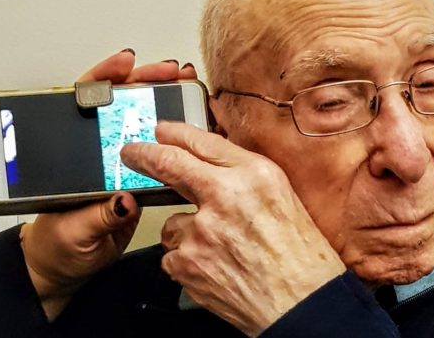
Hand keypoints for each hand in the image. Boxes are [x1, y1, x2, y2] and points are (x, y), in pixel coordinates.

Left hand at [20, 49, 197, 319]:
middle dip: (146, 81)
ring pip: (145, 123)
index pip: (85, 104)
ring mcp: (124, 164)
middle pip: (122, 105)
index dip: (104, 79)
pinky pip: (162, 153)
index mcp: (75, 156)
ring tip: (186, 84)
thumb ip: (96, 216)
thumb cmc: (58, 245)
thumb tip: (124, 200)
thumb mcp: (72, 231)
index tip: (124, 67)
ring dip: (166, 101)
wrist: (68, 267)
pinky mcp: (143, 181)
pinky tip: (196, 125)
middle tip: (169, 72)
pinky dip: (179, 137)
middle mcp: (101, 152)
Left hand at [121, 122, 345, 336]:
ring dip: (187, 233)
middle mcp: (225, 197)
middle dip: (143, 155)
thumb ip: (243, 175)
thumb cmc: (300, 255)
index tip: (161, 131)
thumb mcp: (282, 196)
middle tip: (131, 153)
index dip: (176, 134)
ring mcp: (202, 232)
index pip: (203, 143)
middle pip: (169, 164)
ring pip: (172, 223)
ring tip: (220, 250)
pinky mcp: (187, 264)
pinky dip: (188, 262)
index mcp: (253, 175)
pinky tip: (215, 268)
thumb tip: (208, 163)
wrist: (301, 303)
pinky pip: (173, 255)